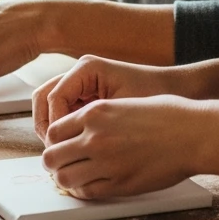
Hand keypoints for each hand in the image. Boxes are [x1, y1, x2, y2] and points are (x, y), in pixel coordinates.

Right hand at [32, 54, 176, 142]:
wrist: (175, 89)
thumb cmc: (153, 95)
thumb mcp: (121, 111)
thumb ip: (90, 124)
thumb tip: (61, 146)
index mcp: (87, 67)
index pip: (53, 98)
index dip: (55, 127)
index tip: (64, 148)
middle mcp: (80, 71)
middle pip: (43, 97)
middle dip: (46, 126)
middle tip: (57, 152)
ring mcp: (81, 82)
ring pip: (49, 105)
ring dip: (52, 129)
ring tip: (66, 152)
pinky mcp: (86, 94)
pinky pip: (64, 111)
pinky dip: (64, 129)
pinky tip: (77, 147)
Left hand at [41, 94, 205, 198]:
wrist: (192, 132)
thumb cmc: (167, 114)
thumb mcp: (126, 102)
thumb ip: (99, 116)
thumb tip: (79, 131)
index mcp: (96, 112)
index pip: (54, 130)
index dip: (55, 140)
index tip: (62, 144)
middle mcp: (95, 137)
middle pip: (52, 156)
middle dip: (54, 161)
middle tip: (63, 162)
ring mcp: (105, 162)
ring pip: (64, 178)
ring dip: (65, 178)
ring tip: (75, 174)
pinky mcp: (118, 183)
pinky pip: (86, 192)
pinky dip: (83, 190)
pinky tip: (91, 183)